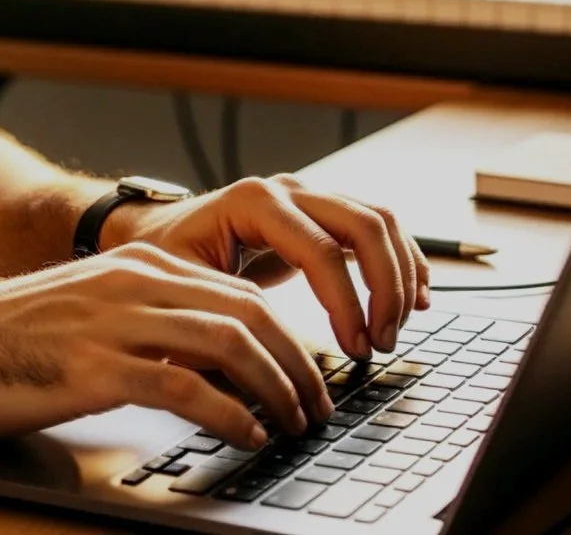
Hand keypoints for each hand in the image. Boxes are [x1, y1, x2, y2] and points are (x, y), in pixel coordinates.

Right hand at [0, 241, 335, 447]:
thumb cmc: (6, 340)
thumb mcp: (90, 311)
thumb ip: (146, 323)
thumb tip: (210, 364)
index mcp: (138, 265)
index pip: (240, 292)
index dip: (289, 336)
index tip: (309, 375)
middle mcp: (135, 283)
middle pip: (250, 313)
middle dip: (299, 364)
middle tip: (318, 406)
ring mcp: (116, 322)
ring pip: (231, 343)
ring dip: (277, 388)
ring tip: (294, 423)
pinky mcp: (96, 367)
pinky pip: (186, 386)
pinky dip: (230, 413)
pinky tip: (246, 435)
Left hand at [104, 174, 429, 358]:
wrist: (155, 231)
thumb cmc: (164, 261)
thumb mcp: (182, 293)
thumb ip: (219, 326)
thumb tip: (259, 380)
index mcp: (254, 202)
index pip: (321, 251)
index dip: (346, 305)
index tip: (356, 349)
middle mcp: (287, 190)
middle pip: (364, 224)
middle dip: (384, 288)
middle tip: (382, 342)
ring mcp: (307, 196)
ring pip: (378, 220)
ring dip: (399, 274)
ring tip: (398, 326)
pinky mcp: (319, 213)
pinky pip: (375, 225)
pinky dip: (401, 258)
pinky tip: (415, 294)